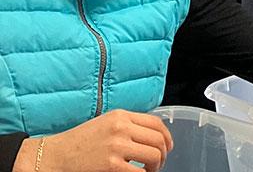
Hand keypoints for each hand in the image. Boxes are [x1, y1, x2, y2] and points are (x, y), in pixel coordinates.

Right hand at [15, 110, 173, 171]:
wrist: (55, 155)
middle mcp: (121, 128)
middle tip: (158, 163)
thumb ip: (128, 125)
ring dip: (156, 166)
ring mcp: (116, 146)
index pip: (156, 123)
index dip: (167, 137)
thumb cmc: (80, 142)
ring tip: (148, 171)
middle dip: (163, 154)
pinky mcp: (111, 166)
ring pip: (153, 155)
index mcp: (121, 115)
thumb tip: (153, 135)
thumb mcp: (106, 123)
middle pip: (158, 140)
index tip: (167, 147)